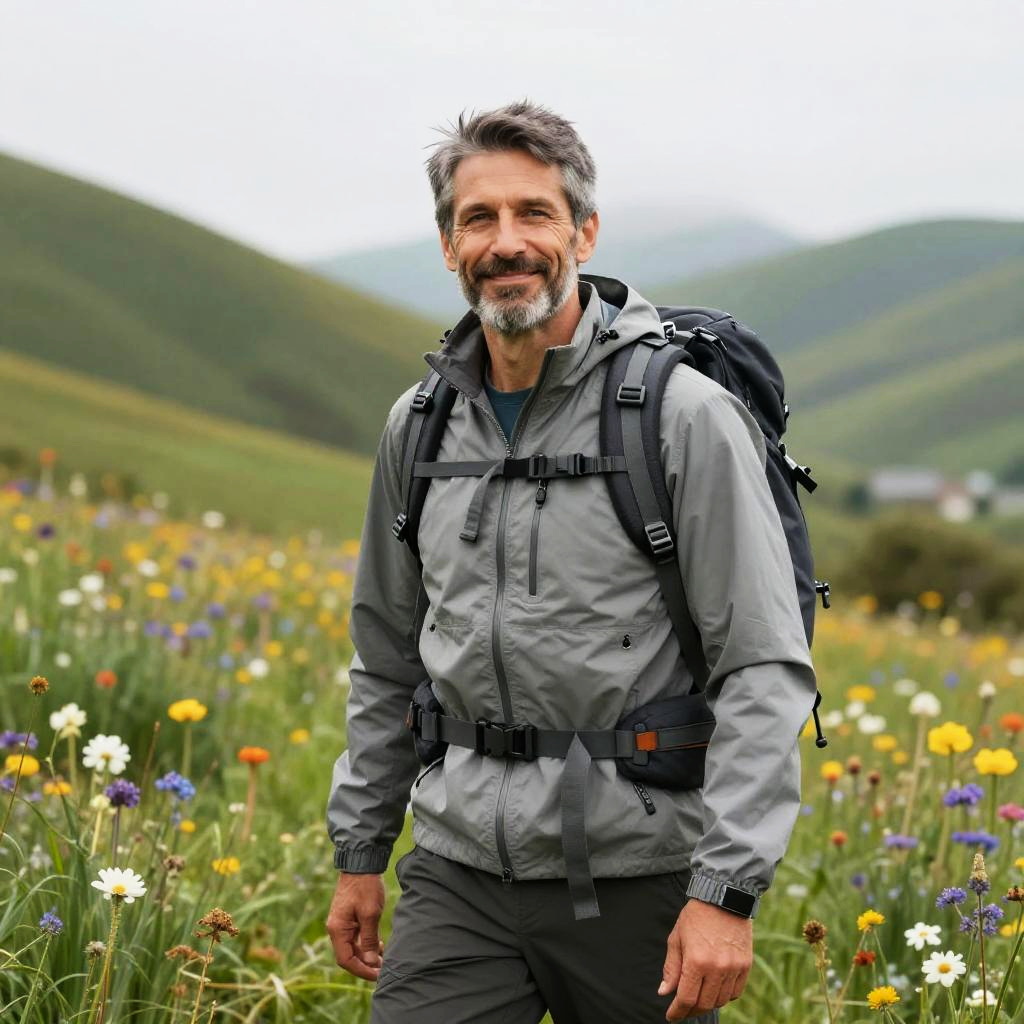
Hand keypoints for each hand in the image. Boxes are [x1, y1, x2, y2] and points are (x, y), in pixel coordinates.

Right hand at [326, 872, 386, 980]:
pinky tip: (379, 945)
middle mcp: (336, 928)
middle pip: (348, 955)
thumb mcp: (370, 914)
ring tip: (384, 958)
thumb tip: (370, 962)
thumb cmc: (365, 887)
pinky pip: (355, 937)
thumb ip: (369, 939)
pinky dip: (366, 944)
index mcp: (337, 929)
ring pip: (353, 947)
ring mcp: (342, 923)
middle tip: (383, 969)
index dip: (361, 970)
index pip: (346, 960)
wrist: (361, 863)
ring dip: (367, 955)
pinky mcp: (348, 917)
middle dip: (365, 964)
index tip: (377, 975)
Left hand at [659, 898, 752, 1019]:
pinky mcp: (746, 965)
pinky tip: (715, 991)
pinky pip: (735, 992)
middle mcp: (717, 967)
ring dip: (708, 1004)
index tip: (671, 1016)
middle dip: (691, 1010)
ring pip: (720, 1000)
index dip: (677, 1011)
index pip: (686, 998)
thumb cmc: (695, 917)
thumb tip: (665, 992)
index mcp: (696, 961)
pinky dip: (724, 996)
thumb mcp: (677, 938)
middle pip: (704, 1004)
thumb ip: (671, 968)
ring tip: (698, 999)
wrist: (723, 898)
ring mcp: (733, 967)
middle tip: (683, 1009)